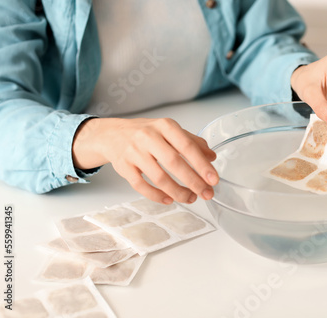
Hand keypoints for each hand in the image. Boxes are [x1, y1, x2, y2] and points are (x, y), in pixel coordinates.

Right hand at [72, 118, 218, 204]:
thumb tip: (212, 157)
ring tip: (190, 198)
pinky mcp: (124, 167)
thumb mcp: (170, 131)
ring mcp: (134, 152)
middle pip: (174, 163)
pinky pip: (141, 186)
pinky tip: (169, 199)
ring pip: (158, 178)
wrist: (112, 134)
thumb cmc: (146, 133)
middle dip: (193, 182)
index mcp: (165, 126)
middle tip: (206, 194)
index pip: (187, 146)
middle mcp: (148, 137)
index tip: (213, 179)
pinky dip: (157, 196)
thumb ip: (192, 142)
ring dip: (177, 192)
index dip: (202, 165)